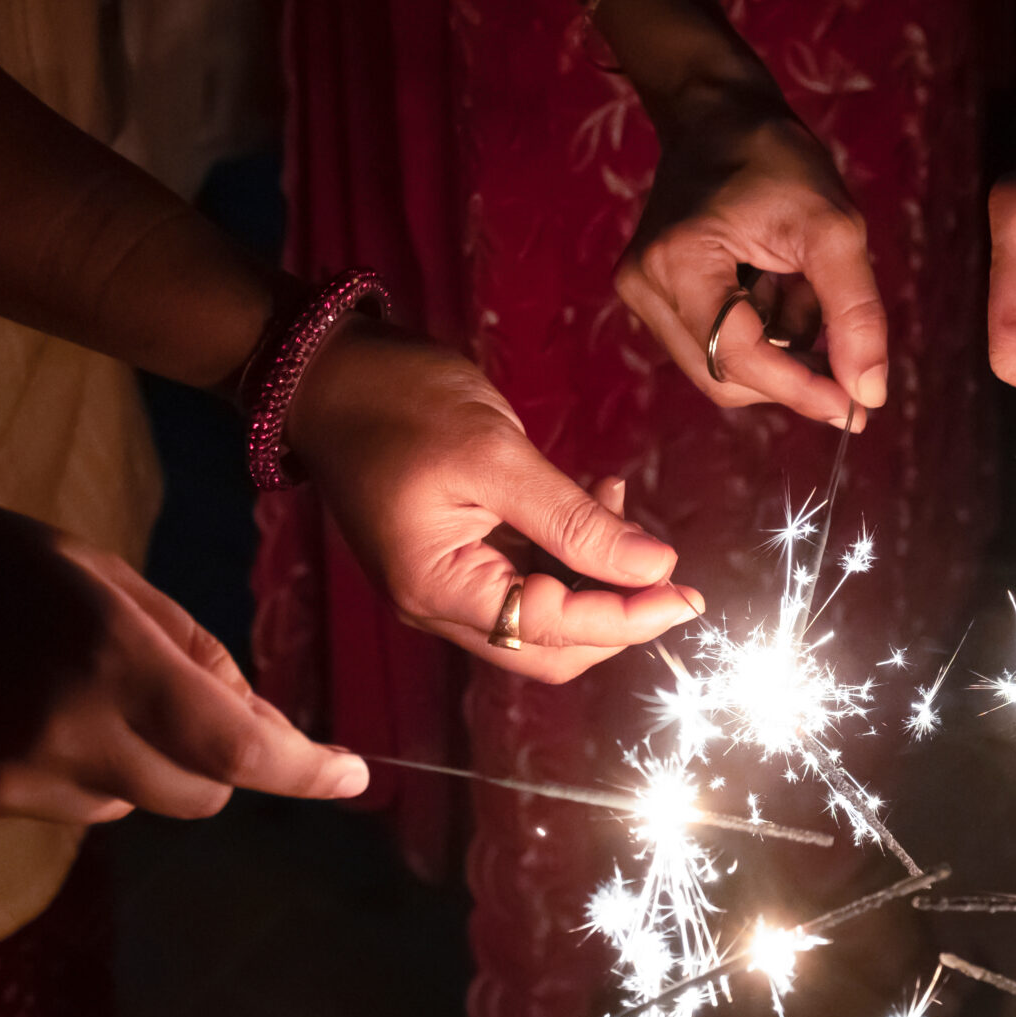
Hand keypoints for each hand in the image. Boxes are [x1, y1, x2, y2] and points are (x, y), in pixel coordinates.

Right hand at [0, 476, 366, 835]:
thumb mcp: (90, 570)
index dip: (309, 772)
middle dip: (209, 760)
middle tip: (165, 699)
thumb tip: (256, 716)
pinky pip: (44, 808)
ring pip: (121, 805)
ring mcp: (7, 788)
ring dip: (118, 762)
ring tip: (44, 688)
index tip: (353, 778)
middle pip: (197, 796)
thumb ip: (184, 645)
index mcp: (112, 661)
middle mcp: (68, 738)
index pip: (243, 750)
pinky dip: (45, 772)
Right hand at [286, 322, 704, 680]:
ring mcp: (445, 584)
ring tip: (618, 500)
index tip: (687, 595)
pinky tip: (595, 498)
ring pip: (545, 617)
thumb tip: (654, 567)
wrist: (327, 369)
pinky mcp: (456, 557)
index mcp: (438, 589)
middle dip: (618, 613)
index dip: (628, 620)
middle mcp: (437, 603)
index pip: (554, 634)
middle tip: (669, 566)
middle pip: (552, 647)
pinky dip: (571, 551)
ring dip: (596, 576)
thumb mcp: (496, 455)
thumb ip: (576, 520)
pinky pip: (528, 578)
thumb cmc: (397, 401)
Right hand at [614, 89, 885, 425]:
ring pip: (723, 370)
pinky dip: (760, 335)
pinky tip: (774, 288)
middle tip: (844, 348)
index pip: (739, 359)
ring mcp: (642, 294)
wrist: (720, 116)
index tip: (856, 409)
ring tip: (797, 287)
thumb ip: (854, 312)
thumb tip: (869, 395)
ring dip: (777, 349)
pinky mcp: (654, 298)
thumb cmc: (777, 160)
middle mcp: (645, 287)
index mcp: (680, 263)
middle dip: (791, 372)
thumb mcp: (833, 227)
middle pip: (726, 378)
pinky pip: (715, 347)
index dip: (800, 390)